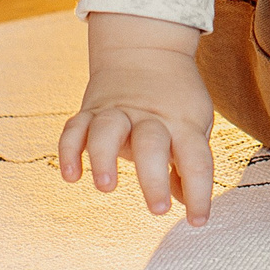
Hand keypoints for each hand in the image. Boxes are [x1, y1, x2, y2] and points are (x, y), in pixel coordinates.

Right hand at [59, 13, 218, 224]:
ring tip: (107, 188)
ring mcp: (119, 111)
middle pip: (152, 144)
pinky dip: (70, 150)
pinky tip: (71, 176)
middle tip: (158, 209)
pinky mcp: (91, 110)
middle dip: (154, 178)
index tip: (198, 221)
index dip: (199, 192)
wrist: (147, 48)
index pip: (196, 158)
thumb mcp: (194, 124)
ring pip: (108, 130)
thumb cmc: (176, 99)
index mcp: (182, 122)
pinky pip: (75, 127)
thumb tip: (186, 202)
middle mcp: (150, 117)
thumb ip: (188, 163)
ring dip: (105, 159)